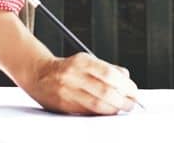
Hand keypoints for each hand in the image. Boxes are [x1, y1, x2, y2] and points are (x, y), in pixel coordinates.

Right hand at [19, 53, 138, 115]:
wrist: (39, 74)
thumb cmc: (68, 68)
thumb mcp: (87, 61)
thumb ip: (108, 68)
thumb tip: (127, 80)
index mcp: (82, 62)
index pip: (109, 74)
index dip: (125, 85)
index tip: (133, 91)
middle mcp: (73, 76)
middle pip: (105, 92)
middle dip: (123, 100)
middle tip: (131, 103)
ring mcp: (67, 92)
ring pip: (97, 105)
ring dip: (114, 109)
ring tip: (122, 108)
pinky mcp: (63, 105)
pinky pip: (87, 112)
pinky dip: (101, 113)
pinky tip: (108, 111)